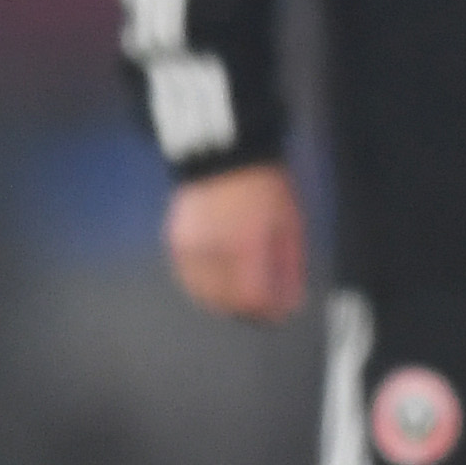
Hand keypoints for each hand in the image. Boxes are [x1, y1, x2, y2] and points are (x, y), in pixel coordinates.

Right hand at [166, 162, 307, 321]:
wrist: (224, 153)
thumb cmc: (264, 186)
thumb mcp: (289, 223)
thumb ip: (290, 267)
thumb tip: (290, 304)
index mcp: (246, 243)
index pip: (253, 298)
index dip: (268, 311)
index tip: (278, 311)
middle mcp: (214, 248)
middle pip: (228, 302)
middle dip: (248, 308)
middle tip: (261, 304)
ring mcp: (190, 246)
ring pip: (205, 294)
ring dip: (224, 300)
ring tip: (240, 291)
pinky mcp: (175, 242)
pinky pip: (189, 278)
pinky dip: (204, 285)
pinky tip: (219, 279)